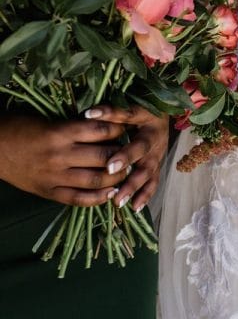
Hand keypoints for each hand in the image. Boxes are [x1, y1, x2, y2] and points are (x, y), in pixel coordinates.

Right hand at [0, 116, 128, 205]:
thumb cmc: (22, 128)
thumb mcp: (50, 121)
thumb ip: (77, 128)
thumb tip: (109, 130)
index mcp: (61, 132)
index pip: (102, 131)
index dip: (120, 130)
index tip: (129, 129)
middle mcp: (60, 155)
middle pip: (104, 157)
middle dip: (123, 155)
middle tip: (132, 153)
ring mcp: (54, 176)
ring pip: (96, 180)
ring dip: (116, 177)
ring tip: (125, 173)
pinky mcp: (48, 192)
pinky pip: (79, 199)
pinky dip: (98, 198)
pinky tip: (110, 193)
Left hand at [85, 105, 169, 211]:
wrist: (164, 118)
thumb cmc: (142, 111)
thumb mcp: (131, 106)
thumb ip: (112, 111)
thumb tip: (88, 114)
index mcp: (146, 118)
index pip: (129, 116)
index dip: (113, 117)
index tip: (92, 119)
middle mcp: (155, 138)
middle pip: (141, 150)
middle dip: (126, 161)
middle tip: (108, 171)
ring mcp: (158, 155)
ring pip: (147, 171)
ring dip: (134, 186)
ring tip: (119, 200)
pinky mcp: (158, 167)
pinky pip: (153, 182)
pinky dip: (144, 196)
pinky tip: (134, 208)